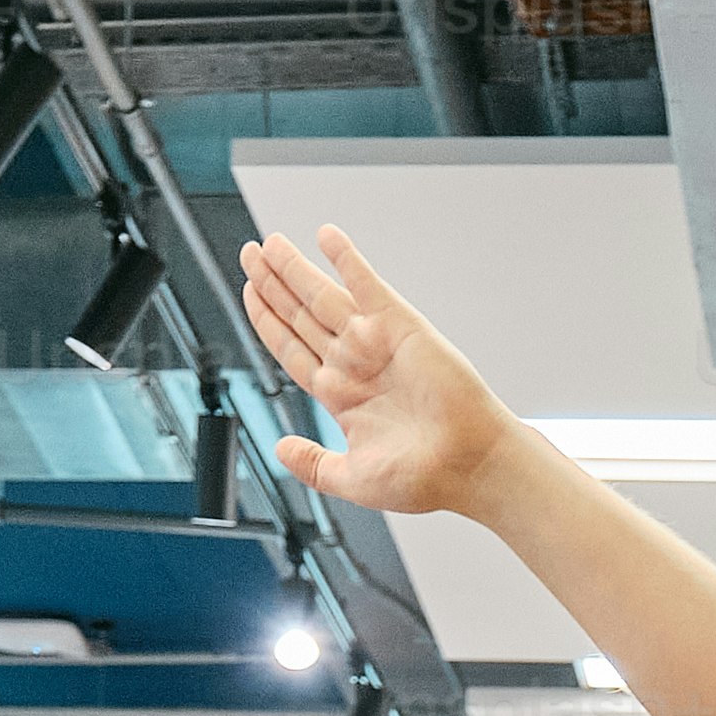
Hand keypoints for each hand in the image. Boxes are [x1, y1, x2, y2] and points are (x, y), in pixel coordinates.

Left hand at [235, 224, 520, 516]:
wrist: (467, 466)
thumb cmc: (422, 478)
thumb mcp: (352, 479)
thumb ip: (313, 465)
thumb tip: (280, 449)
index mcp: (340, 395)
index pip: (291, 348)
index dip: (267, 320)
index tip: (248, 293)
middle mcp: (354, 363)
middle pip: (300, 314)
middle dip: (272, 284)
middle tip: (249, 254)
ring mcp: (375, 342)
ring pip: (321, 296)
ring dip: (294, 268)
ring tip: (269, 244)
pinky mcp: (399, 326)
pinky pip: (366, 284)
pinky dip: (346, 259)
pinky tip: (326, 236)